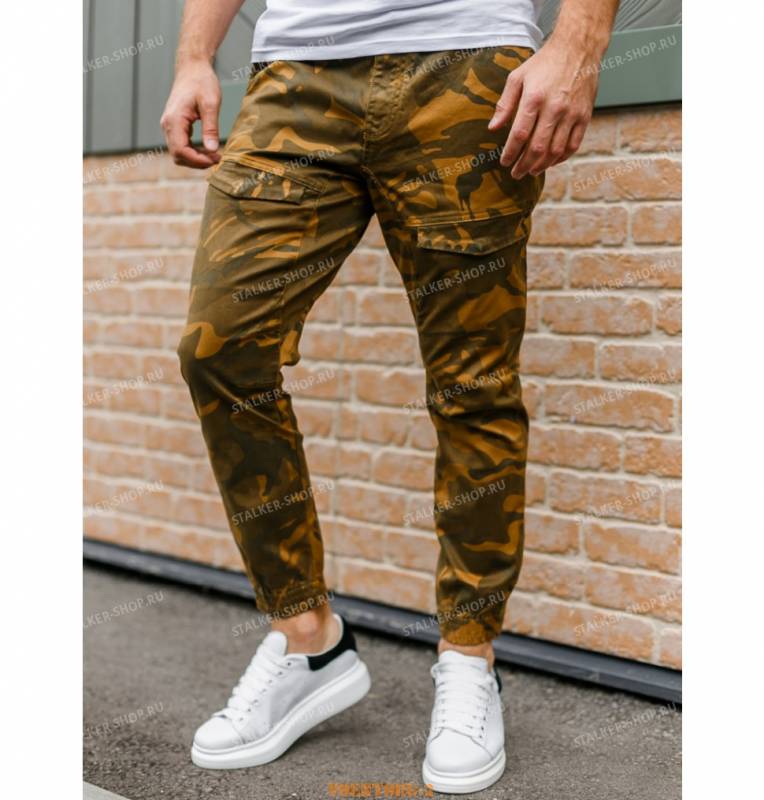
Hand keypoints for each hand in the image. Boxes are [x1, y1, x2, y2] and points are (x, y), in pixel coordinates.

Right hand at [160, 59, 221, 168]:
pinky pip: (181, 146)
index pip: (181, 151)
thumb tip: (212, 149)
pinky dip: (193, 153)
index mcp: (174, 120)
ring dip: (196, 159)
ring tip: (215, 156)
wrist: (192, 68)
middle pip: (178, 156)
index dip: (198, 160)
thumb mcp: (210, 104)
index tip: (215, 159)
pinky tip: (208, 150)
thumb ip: (210, 127)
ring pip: (178, 154)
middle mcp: (167, 125)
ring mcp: (169, 126)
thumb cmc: (202, 82)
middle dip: (198, 162)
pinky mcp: (174, 127)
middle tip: (218, 159)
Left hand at [488, 39, 600, 177]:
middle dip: (524, 165)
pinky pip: (573, 145)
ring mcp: (571, 114)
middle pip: (537, 147)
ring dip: (541, 166)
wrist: (578, 48)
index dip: (510, 153)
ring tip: (531, 171)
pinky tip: (551, 162)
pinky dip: (561, 158)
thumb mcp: (517, 77)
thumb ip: (505, 104)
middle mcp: (554, 108)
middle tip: (516, 174)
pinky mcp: (584, 116)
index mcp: (534, 98)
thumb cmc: (544, 63)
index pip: (519, 134)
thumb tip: (493, 128)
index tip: (504, 162)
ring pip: (555, 151)